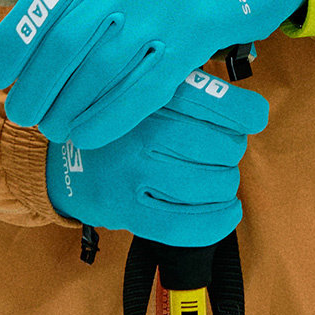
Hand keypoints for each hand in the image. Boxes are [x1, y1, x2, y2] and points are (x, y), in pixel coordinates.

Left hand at [0, 0, 305, 146]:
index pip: (41, 1)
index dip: (12, 45)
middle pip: (67, 44)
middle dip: (36, 87)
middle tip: (21, 113)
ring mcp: (164, 6)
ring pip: (102, 71)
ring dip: (67, 108)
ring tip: (50, 127)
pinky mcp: (194, 38)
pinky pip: (145, 88)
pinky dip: (110, 117)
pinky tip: (87, 134)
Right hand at [45, 68, 269, 245]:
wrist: (62, 159)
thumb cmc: (121, 125)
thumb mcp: (151, 90)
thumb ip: (194, 90)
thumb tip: (251, 111)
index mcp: (157, 93)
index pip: (228, 107)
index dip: (250, 115)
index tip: (250, 119)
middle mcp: (147, 129)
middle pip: (228, 147)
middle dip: (230, 152)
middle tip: (213, 151)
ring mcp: (137, 172)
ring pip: (216, 185)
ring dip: (224, 187)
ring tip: (211, 179)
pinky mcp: (130, 210)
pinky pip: (189, 224)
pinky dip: (218, 222)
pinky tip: (225, 212)